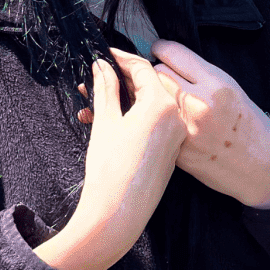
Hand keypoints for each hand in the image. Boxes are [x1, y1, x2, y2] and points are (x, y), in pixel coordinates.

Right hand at [36, 51, 186, 269]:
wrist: (118, 215)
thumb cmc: (110, 168)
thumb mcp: (105, 121)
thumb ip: (105, 88)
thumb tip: (102, 66)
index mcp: (162, 106)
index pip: (143, 69)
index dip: (120, 59)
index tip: (103, 55)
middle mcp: (176, 118)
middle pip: (149, 85)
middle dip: (119, 80)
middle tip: (93, 79)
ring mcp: (176, 136)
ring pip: (150, 105)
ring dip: (124, 99)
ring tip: (93, 102)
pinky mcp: (171, 150)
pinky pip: (155, 122)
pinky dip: (134, 116)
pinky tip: (109, 119)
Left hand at [151, 40, 269, 209]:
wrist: (264, 172)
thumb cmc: (253, 130)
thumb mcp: (235, 91)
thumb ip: (203, 76)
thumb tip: (171, 61)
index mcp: (218, 85)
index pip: (173, 53)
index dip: (163, 49)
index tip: (159, 51)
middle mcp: (200, 104)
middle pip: (158, 73)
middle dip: (160, 73)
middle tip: (166, 80)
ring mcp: (186, 130)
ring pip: (153, 98)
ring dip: (156, 96)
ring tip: (168, 102)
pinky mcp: (177, 151)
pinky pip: (158, 125)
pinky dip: (161, 122)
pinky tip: (171, 125)